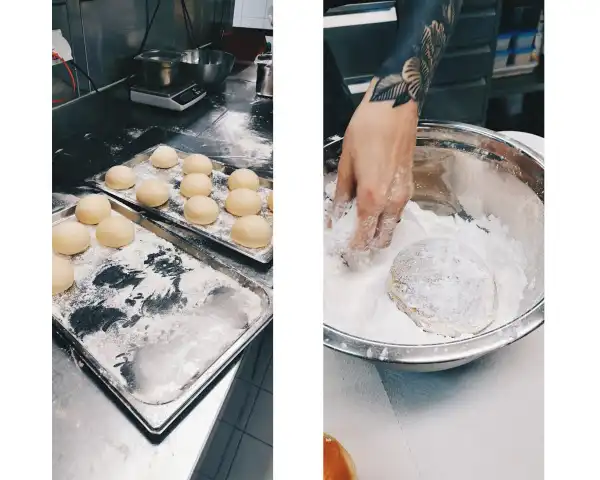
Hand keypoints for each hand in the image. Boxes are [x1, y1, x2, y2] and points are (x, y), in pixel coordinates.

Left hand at [331, 82, 417, 250]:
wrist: (395, 107)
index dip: (351, 245)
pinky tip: (372, 207)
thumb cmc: (367, 130)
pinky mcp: (410, 185)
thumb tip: (335, 215)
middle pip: (382, 239)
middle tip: (350, 237)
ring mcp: (404, 194)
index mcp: (372, 198)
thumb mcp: (346, 162)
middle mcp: (392, 202)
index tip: (341, 245)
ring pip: (392, 227)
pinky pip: (397, 212)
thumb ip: (341, 194)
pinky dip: (385, 218)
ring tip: (358, 222)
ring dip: (377, 231)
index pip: (363, 236)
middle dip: (366, 244)